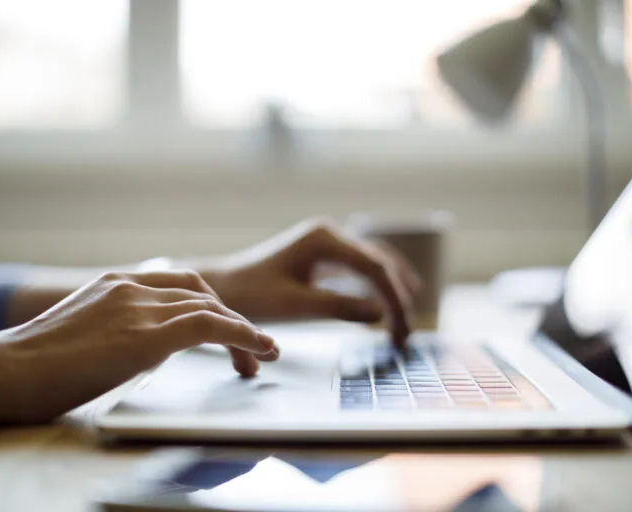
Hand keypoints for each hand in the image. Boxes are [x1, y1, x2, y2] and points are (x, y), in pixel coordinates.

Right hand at [0, 271, 277, 422]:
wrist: (1, 372)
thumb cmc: (31, 366)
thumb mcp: (82, 334)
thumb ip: (115, 329)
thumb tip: (139, 347)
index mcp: (115, 283)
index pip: (178, 285)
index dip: (210, 306)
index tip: (225, 331)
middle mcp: (130, 287)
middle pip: (200, 292)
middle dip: (230, 318)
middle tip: (249, 350)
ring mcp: (137, 307)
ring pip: (211, 307)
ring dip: (243, 332)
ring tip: (261, 356)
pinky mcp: (145, 335)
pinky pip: (210, 326)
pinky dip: (242, 335)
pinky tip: (259, 348)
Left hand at [200, 218, 420, 346]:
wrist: (223, 287)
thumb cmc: (251, 295)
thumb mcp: (295, 305)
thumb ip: (338, 308)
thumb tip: (380, 315)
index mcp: (323, 238)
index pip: (373, 268)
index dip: (394, 300)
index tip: (401, 331)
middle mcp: (329, 234)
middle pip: (379, 262)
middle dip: (398, 297)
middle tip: (407, 333)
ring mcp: (326, 243)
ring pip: (374, 262)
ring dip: (393, 289)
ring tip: (408, 319)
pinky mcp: (323, 256)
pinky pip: (361, 267)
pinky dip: (378, 286)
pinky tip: (390, 304)